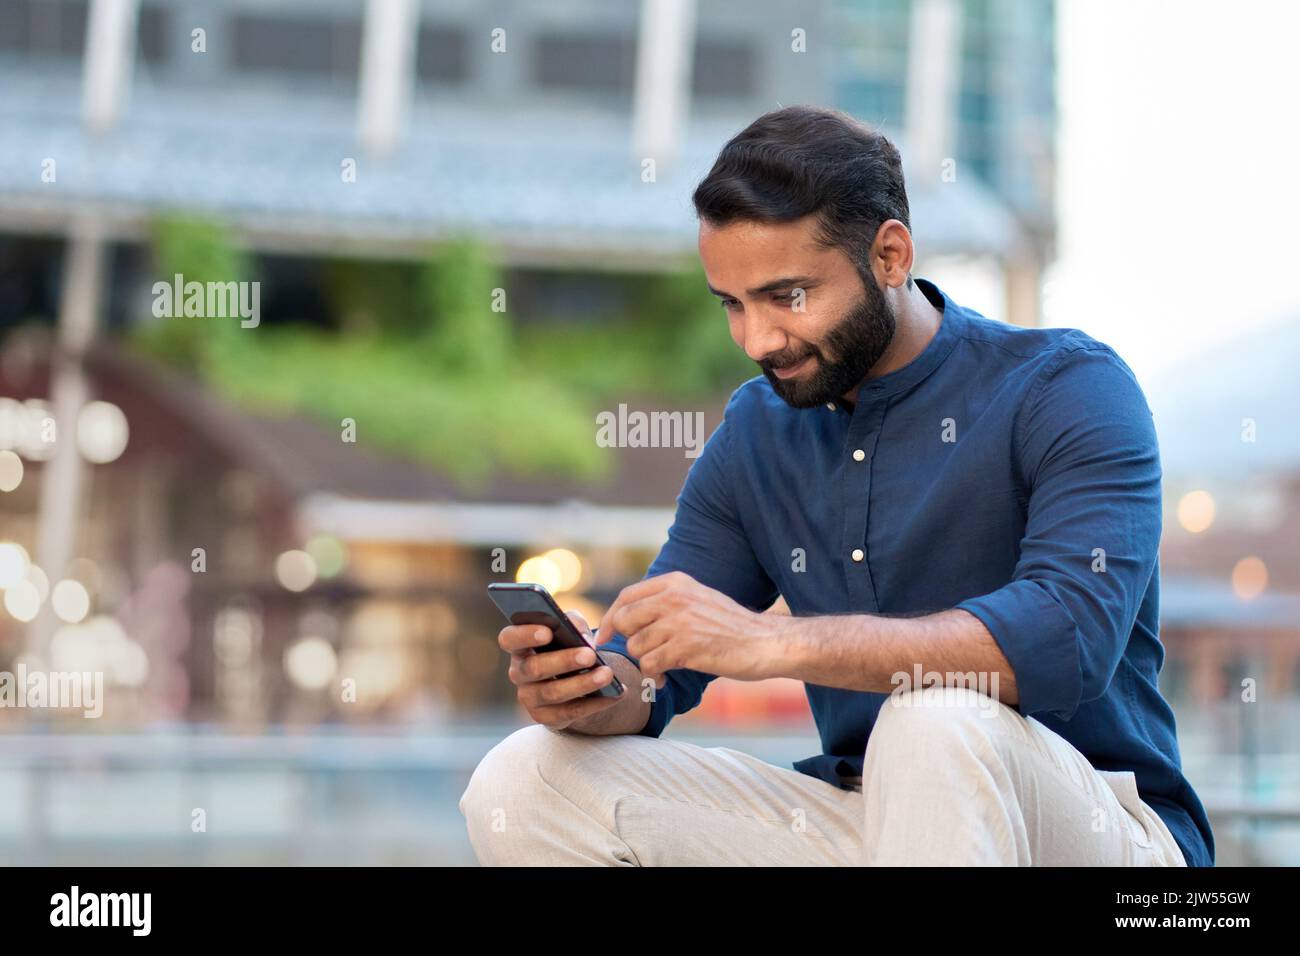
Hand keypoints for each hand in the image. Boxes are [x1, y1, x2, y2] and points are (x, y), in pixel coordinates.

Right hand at [498, 609, 622, 729]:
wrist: (571, 679)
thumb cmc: (566, 645)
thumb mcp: (569, 628)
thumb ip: (574, 623)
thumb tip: (584, 639)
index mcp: (519, 646)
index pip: (509, 639)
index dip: (525, 635)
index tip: (547, 632)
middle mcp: (518, 673)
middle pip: (534, 668)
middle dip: (564, 661)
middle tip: (590, 655)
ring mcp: (529, 697)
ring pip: (552, 693)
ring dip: (582, 684)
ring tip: (607, 674)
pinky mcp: (545, 717)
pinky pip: (569, 712)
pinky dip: (595, 704)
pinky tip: (614, 694)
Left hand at [594, 572, 782, 685]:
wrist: (765, 642)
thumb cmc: (731, 626)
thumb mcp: (698, 599)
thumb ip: (666, 602)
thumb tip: (627, 617)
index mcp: (675, 583)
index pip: (627, 597)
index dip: (609, 618)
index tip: (603, 636)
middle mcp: (674, 598)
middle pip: (625, 621)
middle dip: (629, 642)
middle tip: (645, 654)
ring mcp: (679, 622)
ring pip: (636, 646)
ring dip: (646, 662)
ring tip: (663, 667)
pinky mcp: (685, 648)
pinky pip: (650, 665)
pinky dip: (654, 676)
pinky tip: (666, 678)